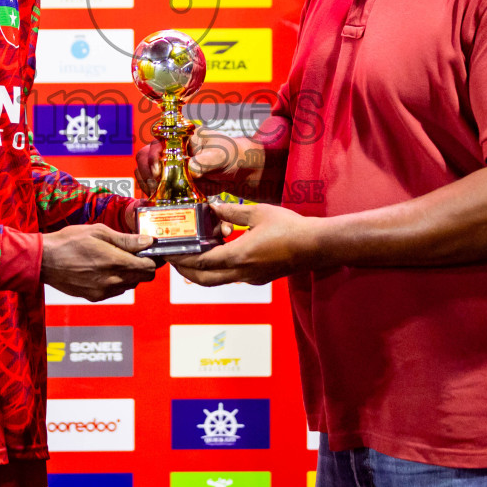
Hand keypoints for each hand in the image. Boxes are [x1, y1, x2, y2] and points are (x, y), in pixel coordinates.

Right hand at [40, 224, 158, 301]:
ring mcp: (104, 291)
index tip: (151, 250)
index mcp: (116, 262)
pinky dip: (116, 281)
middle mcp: (113, 281)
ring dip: (130, 274)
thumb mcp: (99, 232)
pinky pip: (115, 291)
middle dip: (145, 266)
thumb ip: (126, 239)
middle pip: (144, 278)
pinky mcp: (95, 297)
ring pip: (130, 285)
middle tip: (136, 253)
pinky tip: (104, 269)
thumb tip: (148, 241)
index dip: (154, 258)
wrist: (44, 261)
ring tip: (116, 259)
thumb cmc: (69, 241)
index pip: (150, 267)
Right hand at [134, 130, 255, 197]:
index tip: (158, 172)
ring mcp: (167, 165)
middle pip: (144, 157)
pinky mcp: (170, 181)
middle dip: (146, 172)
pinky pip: (153, 186)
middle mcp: (169, 149)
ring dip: (147, 184)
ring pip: (144, 172)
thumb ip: (205, 161)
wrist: (234, 170)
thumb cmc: (227, 155)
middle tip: (155, 186)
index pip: (157, 143)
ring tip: (157, 194)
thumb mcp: (219, 155)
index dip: (154, 157)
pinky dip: (152, 193)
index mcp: (179, 137)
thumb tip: (191, 169)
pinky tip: (158, 200)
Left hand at [171, 201, 317, 286]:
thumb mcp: (258, 213)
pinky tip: (220, 250)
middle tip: (174, 258)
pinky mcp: (258, 277)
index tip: (169, 253)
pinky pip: (232, 276)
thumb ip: (232, 210)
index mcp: (239, 256)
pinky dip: (219, 267)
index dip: (182, 259)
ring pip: (218, 280)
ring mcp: (251, 278)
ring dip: (202, 270)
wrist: (316, 246)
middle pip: (205, 279)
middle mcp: (242, 272)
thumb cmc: (290, 228)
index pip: (201, 263)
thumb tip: (211, 206)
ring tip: (193, 252)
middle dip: (186, 271)